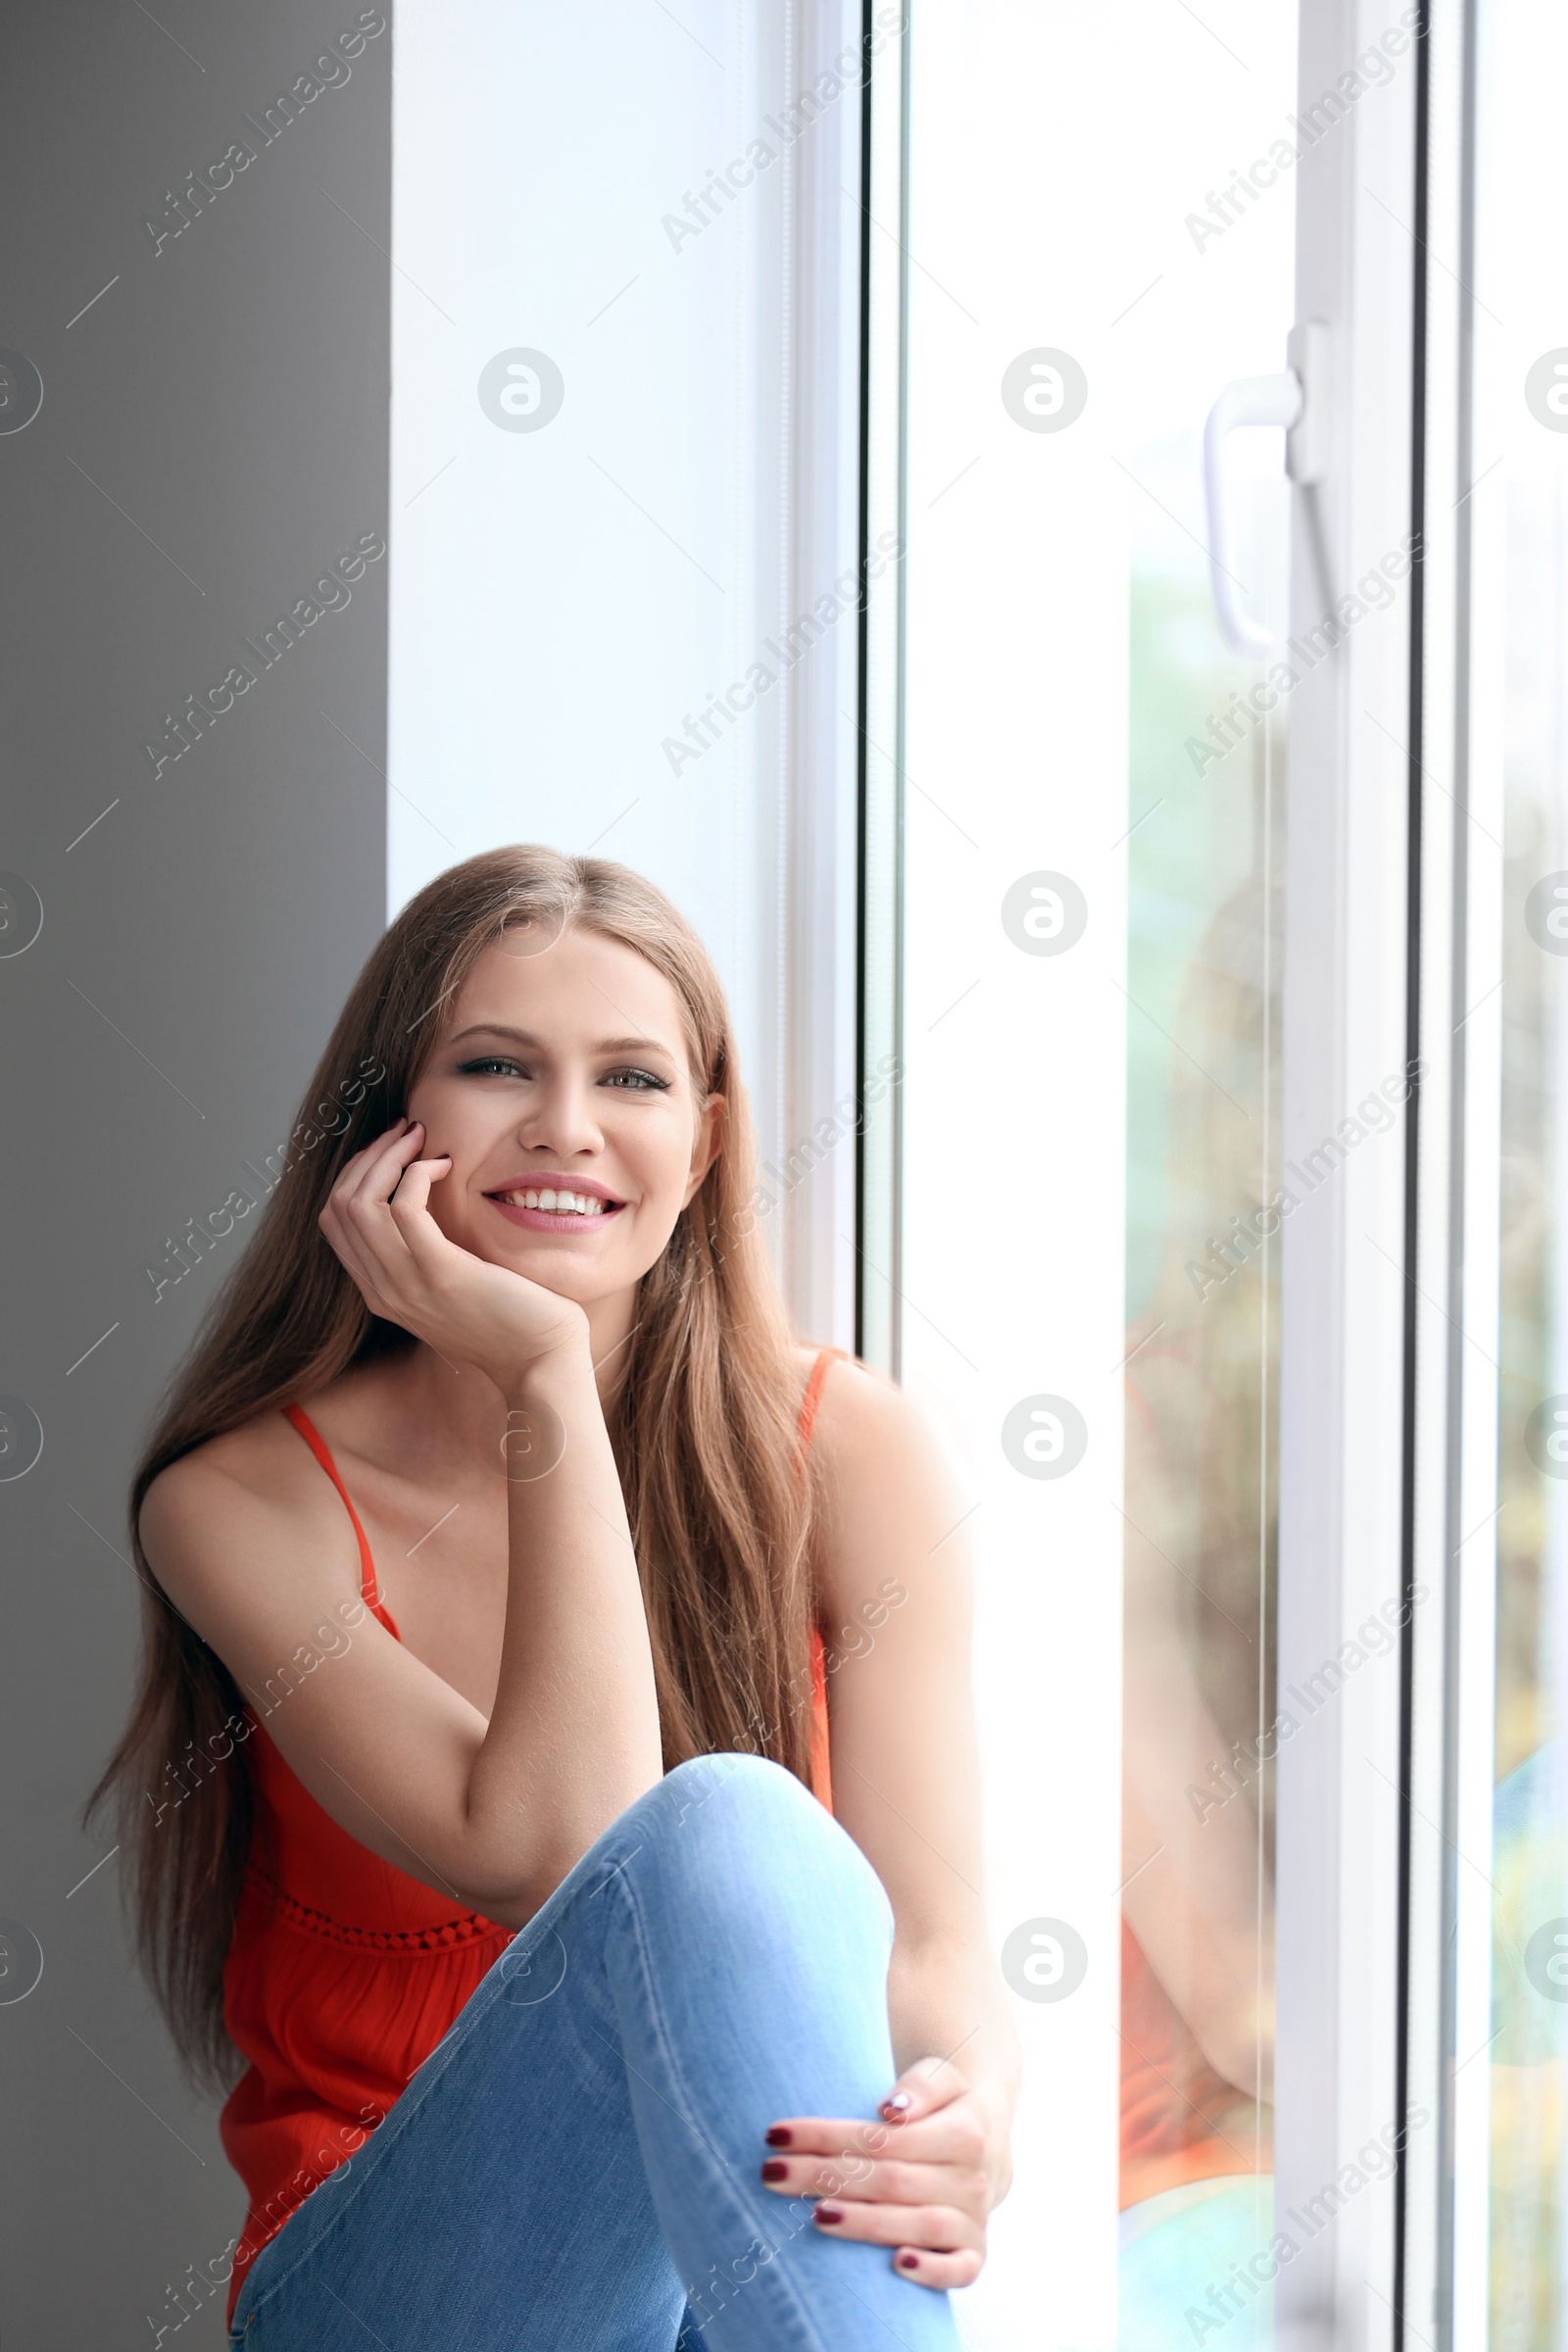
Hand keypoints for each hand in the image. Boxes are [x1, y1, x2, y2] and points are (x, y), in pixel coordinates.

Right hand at [318, 1118, 587, 1388]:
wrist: (540, 1360)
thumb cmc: (509, 1319)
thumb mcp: (449, 1290)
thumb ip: (424, 1259)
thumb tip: (420, 1205)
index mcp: (380, 1293)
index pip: (335, 1222)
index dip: (356, 1175)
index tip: (390, 1151)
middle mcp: (383, 1291)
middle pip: (340, 1206)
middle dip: (369, 1157)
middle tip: (405, 1132)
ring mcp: (407, 1285)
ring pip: (362, 1203)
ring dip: (388, 1157)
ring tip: (418, 1137)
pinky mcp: (441, 1273)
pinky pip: (405, 1209)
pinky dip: (417, 1174)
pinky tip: (443, 1165)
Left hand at [760, 2056, 996, 2290]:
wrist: (986, 2144)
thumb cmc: (942, 2109)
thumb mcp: (941, 2079)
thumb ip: (922, 2086)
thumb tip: (892, 2110)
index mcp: (964, 2132)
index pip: (885, 2138)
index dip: (827, 2135)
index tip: (775, 2135)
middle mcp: (972, 2179)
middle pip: (890, 2180)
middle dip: (825, 2177)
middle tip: (771, 2173)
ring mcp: (973, 2220)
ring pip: (918, 2225)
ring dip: (864, 2223)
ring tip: (814, 2216)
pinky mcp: (974, 2255)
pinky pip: (960, 2270)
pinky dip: (932, 2272)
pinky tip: (896, 2266)